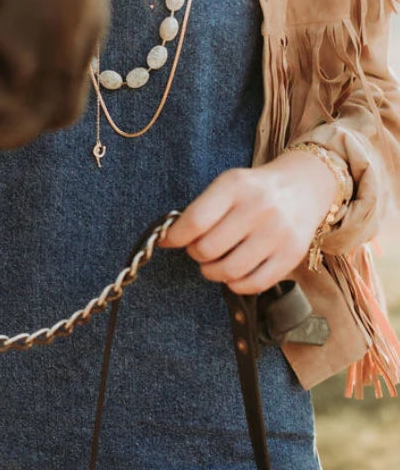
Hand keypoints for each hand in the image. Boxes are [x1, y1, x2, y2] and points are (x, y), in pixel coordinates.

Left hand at [160, 151, 338, 293]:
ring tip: (213, 263)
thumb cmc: (254, 190)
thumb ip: (201, 209)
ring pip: (228, 270)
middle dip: (195, 253)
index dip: (174, 237)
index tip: (168, 241)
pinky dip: (235, 284)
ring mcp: (277, 233)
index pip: (195, 221)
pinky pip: (253, 284)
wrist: (302, 187)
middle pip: (207, 249)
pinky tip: (233, 273)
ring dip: (212, 271)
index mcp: (235, 186)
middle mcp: (259, 208)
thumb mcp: (226, 185)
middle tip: (198, 249)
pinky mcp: (292, 255)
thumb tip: (170, 239)